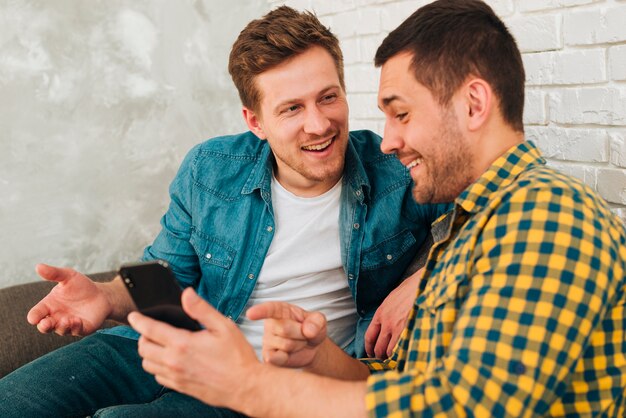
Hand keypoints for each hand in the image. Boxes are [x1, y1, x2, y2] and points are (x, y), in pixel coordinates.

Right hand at [27, 264, 111, 335]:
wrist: (101, 295)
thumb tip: (38, 266)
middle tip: (45, 323)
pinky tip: (76, 320)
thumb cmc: (81, 286)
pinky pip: (76, 331)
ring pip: (60, 330)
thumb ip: (54, 273)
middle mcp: (56, 317)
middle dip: (44, 326)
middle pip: (44, 327)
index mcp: (49, 306)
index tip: (34, 317)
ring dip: (62, 326)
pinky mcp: (81, 328)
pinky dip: (75, 327)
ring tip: (66, 319)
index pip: (37, 314)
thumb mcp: (68, 276)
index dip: (34, 316)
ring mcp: (68, 324)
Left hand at [128, 288, 259, 408]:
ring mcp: (176, 376)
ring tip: (159, 344)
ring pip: (147, 364)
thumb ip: (201, 309)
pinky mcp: (180, 387)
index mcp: (183, 343)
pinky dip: (157, 367)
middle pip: (143, 348)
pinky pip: (158, 377)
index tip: (133, 316)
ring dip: (148, 352)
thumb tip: (187, 294)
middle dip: (143, 336)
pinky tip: (169, 360)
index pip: (150, 329)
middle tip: (152, 329)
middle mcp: (174, 361)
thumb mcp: (223, 326)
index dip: (138, 321)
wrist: (245, 386)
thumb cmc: (237, 356)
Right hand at [246, 302, 326, 367]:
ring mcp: (267, 341)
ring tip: (298, 343)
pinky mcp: (268, 357)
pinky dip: (286, 357)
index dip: (260, 311)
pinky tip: (289, 354)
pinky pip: (276, 358)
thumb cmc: (311, 329)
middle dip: (301, 333)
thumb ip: (317, 321)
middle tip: (303, 334)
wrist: (311, 348)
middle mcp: (270, 324)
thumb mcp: (319, 321)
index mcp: (280, 310)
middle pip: (285, 329)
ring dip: (298, 345)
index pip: (269, 309)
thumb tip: (309, 330)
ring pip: (286, 345)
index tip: (250, 314)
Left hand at [364, 268, 421, 358]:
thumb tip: (385, 324)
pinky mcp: (408, 330)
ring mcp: (397, 328)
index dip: (368, 348)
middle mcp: (386, 323)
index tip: (370, 353)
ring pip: (389, 351)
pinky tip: (402, 356)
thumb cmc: (408, 291)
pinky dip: (401, 354)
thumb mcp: (391, 300)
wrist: (421, 286)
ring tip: (393, 360)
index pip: (369, 336)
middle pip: (378, 347)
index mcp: (380, 314)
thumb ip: (386, 313)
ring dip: (390, 357)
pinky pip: (401, 348)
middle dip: (379, 355)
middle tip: (382, 359)